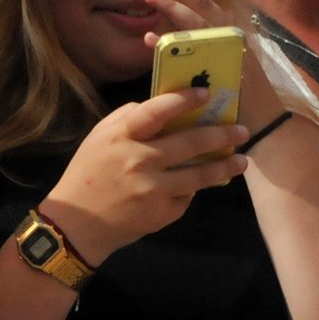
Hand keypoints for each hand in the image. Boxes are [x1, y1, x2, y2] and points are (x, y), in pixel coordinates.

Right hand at [41, 88, 250, 265]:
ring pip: (198, 175)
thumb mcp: (100, 139)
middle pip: (189, 143)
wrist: (75, 226)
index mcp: (120, 138)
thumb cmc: (89, 174)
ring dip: (224, 167)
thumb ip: (129, 118)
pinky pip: (185, 196)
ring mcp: (151, 189)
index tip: (207, 93)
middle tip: (242, 129)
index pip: (155, 113)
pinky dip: (191, 190)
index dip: (183, 101)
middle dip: (221, 135)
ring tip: (241, 161)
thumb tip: (165, 106)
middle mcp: (138, 161)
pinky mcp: (160, 213)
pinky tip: (198, 186)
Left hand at [142, 0, 285, 130]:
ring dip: (174, 8)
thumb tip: (213, 16)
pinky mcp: (224, 71)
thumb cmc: (242, 95)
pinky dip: (170, 46)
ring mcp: (228, 53)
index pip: (204, 3)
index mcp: (229, 34)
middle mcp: (231, 39)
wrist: (263, 123)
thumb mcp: (230, 60)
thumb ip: (214, 40)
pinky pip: (192, 57)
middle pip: (202, 6)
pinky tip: (150, 38)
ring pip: (199, 25)